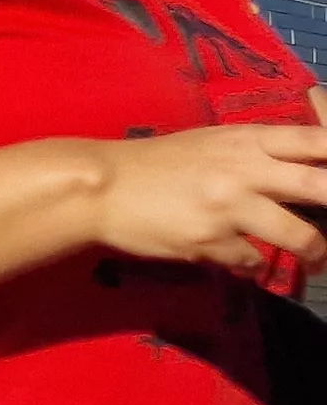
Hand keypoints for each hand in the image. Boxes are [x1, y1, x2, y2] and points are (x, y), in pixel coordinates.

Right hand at [95, 124, 326, 272]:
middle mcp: (245, 171)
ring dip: (315, 252)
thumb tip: (304, 169)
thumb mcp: (212, 143)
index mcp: (248, 140)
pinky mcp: (209, 243)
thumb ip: (257, 152)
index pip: (319, 141)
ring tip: (315, 260)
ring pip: (300, 236)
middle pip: (323, 188)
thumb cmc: (157, 163)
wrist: (100, 187)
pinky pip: (252, 261)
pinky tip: (241, 258)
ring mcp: (229, 208)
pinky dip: (253, 264)